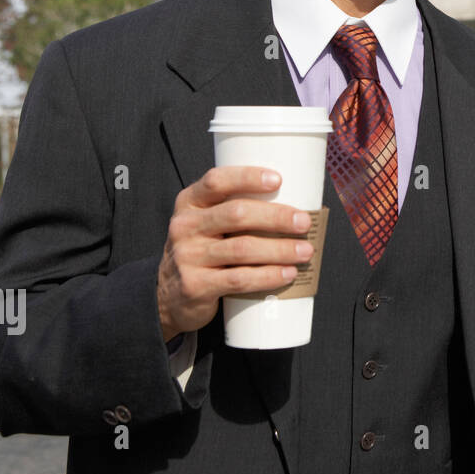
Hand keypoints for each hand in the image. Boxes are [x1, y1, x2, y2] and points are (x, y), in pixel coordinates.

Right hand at [157, 167, 314, 341]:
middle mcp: (185, 226)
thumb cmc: (203, 249)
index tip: (278, 179)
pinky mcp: (195, 286)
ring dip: (280, 249)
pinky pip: (238, 279)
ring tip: (305, 250)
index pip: (216, 181)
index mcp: (190, 202)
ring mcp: (188, 257)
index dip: (247, 177)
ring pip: (242, 248)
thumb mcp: (206, 223)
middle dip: (276, 216)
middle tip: (305, 222)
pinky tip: (288, 273)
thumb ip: (235, 210)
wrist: (168, 295)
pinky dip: (268, 276)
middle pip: (237, 214)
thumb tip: (295, 205)